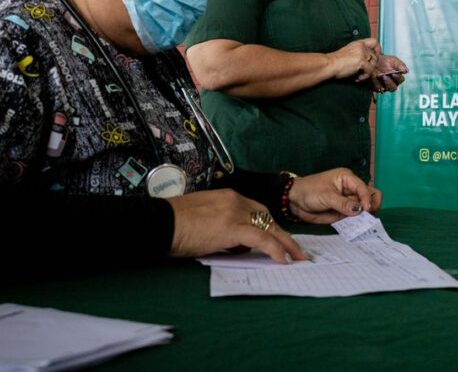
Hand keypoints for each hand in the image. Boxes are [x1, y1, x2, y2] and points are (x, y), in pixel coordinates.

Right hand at [166, 189, 306, 261]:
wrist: (160, 223)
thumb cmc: (174, 224)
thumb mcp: (202, 219)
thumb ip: (221, 225)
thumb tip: (235, 242)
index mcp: (227, 196)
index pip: (256, 211)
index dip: (269, 226)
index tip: (278, 238)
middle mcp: (235, 200)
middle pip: (267, 218)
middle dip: (282, 235)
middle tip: (294, 250)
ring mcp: (235, 212)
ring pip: (269, 228)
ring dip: (285, 244)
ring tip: (297, 258)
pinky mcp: (232, 227)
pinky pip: (261, 239)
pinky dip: (274, 249)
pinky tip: (282, 260)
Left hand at [289, 168, 382, 223]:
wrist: (294, 201)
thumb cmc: (309, 191)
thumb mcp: (326, 196)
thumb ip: (343, 204)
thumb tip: (360, 210)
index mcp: (347, 178)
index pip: (364, 188)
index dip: (367, 199)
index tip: (365, 210)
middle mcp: (351, 189)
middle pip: (371, 195)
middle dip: (372, 206)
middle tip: (366, 216)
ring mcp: (349, 201)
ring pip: (365, 208)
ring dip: (366, 215)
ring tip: (361, 222)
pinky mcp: (344, 212)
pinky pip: (356, 217)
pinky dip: (358, 222)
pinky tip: (355, 226)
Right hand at [326, 38, 380, 80]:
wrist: (329, 64)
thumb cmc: (336, 62)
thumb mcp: (350, 54)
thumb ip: (360, 55)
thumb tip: (369, 63)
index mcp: (358, 43)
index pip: (374, 42)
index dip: (377, 50)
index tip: (374, 58)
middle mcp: (361, 46)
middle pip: (375, 57)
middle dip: (370, 67)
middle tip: (363, 73)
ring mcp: (362, 53)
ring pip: (373, 65)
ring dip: (367, 73)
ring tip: (358, 76)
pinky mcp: (361, 61)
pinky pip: (370, 71)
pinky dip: (364, 77)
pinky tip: (356, 78)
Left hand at [370, 54, 407, 92]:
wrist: (374, 60)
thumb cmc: (386, 61)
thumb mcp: (394, 61)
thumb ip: (400, 65)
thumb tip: (406, 71)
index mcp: (398, 77)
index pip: (400, 80)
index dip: (398, 77)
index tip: (394, 73)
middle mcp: (392, 84)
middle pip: (393, 88)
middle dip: (389, 82)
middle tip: (384, 76)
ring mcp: (384, 86)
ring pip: (385, 89)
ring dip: (382, 83)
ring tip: (379, 76)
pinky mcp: (377, 87)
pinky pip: (377, 88)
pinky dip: (375, 82)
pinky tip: (373, 76)